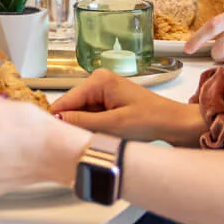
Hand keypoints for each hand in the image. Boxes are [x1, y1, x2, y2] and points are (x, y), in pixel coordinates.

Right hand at [50, 69, 206, 145]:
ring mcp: (104, 90)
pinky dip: (94, 126)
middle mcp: (98, 80)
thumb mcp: (114, 124)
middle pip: (73, 106)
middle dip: (73, 123)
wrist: (175, 124)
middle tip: (78, 142)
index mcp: (98, 80)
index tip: (48, 135)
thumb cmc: (151, 120)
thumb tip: (57, 119)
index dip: (57, 118)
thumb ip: (83, 121)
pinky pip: (92, 114)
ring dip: (85, 127)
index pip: (67, 100)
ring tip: (94, 139)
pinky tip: (102, 135)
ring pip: (81, 112)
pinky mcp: (109, 101)